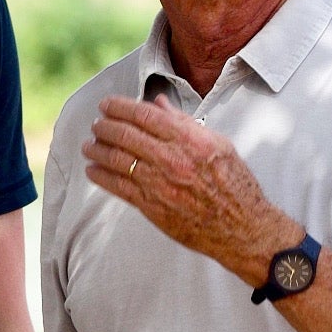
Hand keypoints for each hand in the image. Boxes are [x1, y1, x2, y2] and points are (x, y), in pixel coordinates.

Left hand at [84, 94, 294, 280]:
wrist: (243, 227)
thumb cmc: (235, 184)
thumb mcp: (218, 144)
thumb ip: (185, 122)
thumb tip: (159, 103)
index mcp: (190, 139)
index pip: (144, 114)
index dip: (120, 107)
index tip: (107, 105)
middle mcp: (172, 159)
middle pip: (125, 134)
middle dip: (104, 126)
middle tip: (96, 124)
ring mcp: (160, 183)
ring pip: (117, 160)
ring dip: (97, 150)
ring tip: (89, 145)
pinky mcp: (152, 207)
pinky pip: (118, 188)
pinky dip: (100, 176)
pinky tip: (92, 170)